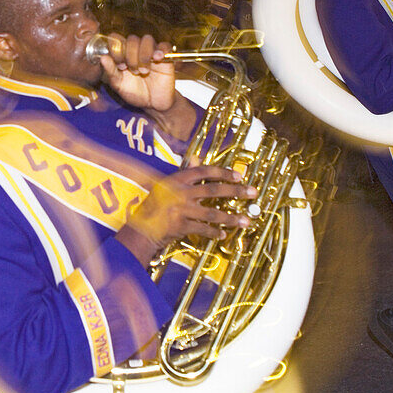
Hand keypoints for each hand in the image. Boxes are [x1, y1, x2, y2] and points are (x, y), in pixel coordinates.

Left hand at [99, 33, 176, 112]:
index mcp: (123, 55)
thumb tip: (103, 58)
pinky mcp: (165, 57)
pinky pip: (164, 45)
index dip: (117, 49)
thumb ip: (111, 71)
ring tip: (143, 71)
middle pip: (132, 39)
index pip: (117, 39)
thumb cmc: (135, 93)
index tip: (119, 65)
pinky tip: (157, 59)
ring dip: (143, 55)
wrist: (153, 104)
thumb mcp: (119, 85)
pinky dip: (161, 50)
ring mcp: (151, 52)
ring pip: (147, 39)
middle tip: (132, 70)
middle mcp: (136, 51)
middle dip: (130, 55)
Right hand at [120, 165, 256, 263]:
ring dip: (231, 217)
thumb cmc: (152, 206)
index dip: (223, 172)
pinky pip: (203, 229)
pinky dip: (214, 232)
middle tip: (253, 192)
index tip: (239, 175)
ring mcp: (180, 210)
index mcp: (176, 180)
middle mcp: (180, 193)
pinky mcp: (181, 226)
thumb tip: (196, 158)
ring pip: (212, 213)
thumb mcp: (165, 185)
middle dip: (235, 192)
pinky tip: (224, 233)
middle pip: (213, 191)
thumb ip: (183, 173)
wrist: (140, 229)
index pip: (203, 172)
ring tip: (246, 220)